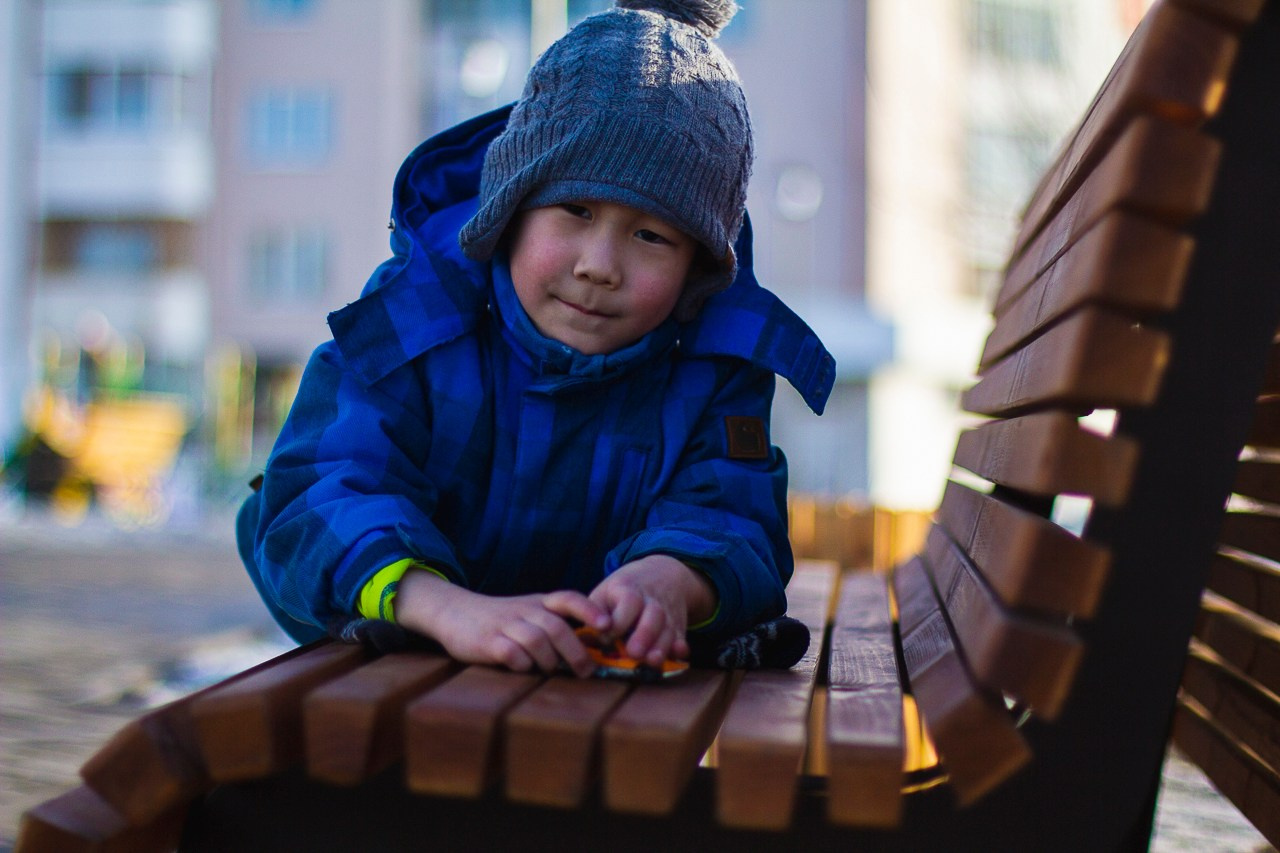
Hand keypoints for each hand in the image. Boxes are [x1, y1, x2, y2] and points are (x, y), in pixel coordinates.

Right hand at [396, 570, 610, 676]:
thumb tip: (591, 652)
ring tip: (549, 671)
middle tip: (586, 671)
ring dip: (549, 661)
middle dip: (576, 651)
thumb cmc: (501, 619)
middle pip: (557, 628)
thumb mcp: (529, 612)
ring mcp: (505, 625)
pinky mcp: (487, 641)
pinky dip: (521, 664)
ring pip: (537, 641)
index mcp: (539, 602)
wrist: (454, 611)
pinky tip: (522, 668)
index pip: (569, 598)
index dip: (590, 610)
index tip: (606, 627)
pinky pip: (511, 653)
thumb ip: (555, 625)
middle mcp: (524, 611)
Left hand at [589, 555, 716, 667]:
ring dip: (662, 645)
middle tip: (633, 653)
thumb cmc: (622, 591)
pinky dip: (681, 646)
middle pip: (653, 614)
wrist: (662, 575)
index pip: (628, 601)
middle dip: (645, 634)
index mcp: (629, 589)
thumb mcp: (605, 592)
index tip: (606, 636)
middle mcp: (651, 600)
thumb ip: (593, 614)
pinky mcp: (677, 626)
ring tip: (652, 661)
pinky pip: (682, 636)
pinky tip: (679, 653)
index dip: (619, 621)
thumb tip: (579, 640)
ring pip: (668, 627)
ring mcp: (667, 613)